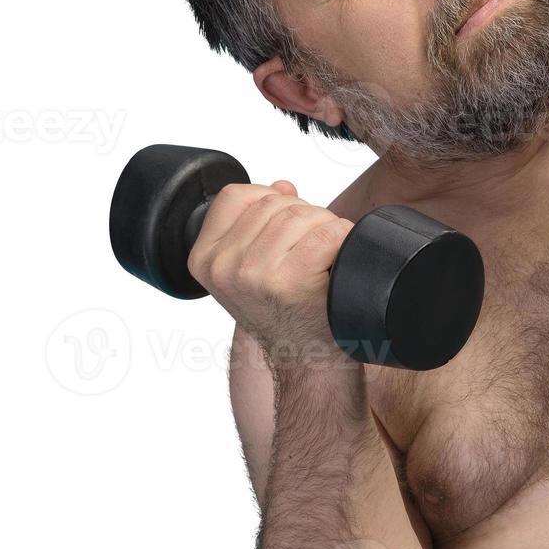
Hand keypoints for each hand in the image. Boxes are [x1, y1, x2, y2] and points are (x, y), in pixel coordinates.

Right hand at [186, 181, 354, 364]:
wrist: (307, 362)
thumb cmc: (286, 313)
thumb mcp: (254, 269)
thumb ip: (260, 224)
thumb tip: (282, 186)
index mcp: (204, 258)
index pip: (235, 195)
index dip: (271, 200)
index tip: (287, 229)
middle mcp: (223, 266)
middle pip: (277, 202)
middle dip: (306, 216)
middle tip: (315, 249)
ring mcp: (254, 274)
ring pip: (304, 214)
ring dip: (327, 227)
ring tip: (326, 256)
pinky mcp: (290, 282)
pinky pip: (327, 233)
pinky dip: (343, 239)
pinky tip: (339, 261)